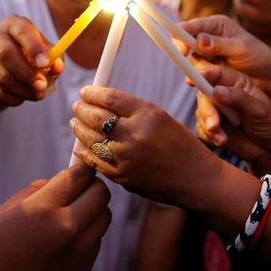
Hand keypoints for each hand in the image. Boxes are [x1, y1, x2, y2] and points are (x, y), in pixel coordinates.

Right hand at [0, 15, 62, 106]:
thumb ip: (55, 57)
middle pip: (6, 53)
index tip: (44, 63)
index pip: (21, 30)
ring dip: (23, 89)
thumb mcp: (47, 51)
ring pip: (3, 76)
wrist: (8, 67)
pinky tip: (25, 96)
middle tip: (42, 84)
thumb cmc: (32, 55)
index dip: (33, 47)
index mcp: (14, 24)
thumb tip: (57, 67)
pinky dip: (15, 98)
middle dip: (26, 72)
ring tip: (38, 94)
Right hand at [0, 164, 111, 270]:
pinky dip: (89, 233)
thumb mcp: (6, 211)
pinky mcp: (84, 268)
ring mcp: (79, 251)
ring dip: (94, 209)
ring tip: (74, 213)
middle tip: (80, 189)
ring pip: (105, 216)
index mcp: (43, 209)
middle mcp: (66, 228)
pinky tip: (67, 239)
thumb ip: (38, 190)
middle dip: (92, 186)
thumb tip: (65, 179)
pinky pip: (97, 240)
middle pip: (101, 193)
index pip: (79, 175)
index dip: (80, 168)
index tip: (77, 169)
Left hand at [70, 86, 217, 206]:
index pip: (111, 98)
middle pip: (96, 117)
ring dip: (79, 128)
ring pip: (90, 139)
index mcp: (148, 115)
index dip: (93, 93)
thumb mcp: (162, 118)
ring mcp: (126, 158)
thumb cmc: (181, 145)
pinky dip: (84, 151)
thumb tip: (102, 102)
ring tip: (75, 121)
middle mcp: (135, 135)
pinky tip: (79, 145)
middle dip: (82, 109)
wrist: (195, 179)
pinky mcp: (122, 176)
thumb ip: (133, 110)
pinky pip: (95, 161)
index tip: (85, 91)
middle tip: (76, 105)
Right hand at [180, 15, 270, 87]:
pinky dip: (195, 76)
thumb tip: (198, 40)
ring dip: (191, 65)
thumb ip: (219, 45)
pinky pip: (194, 70)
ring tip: (199, 73)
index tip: (180, 44)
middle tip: (183, 56)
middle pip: (185, 40)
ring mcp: (206, 53)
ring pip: (189, 57)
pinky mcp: (207, 68)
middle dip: (182, 49)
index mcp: (217, 24)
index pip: (193, 25)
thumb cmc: (258, 57)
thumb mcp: (241, 49)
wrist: (267, 78)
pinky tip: (196, 82)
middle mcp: (209, 36)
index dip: (182, 33)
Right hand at [200, 65, 270, 178]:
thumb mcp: (259, 110)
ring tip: (223, 138)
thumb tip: (217, 90)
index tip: (192, 81)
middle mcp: (223, 94)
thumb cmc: (269, 126)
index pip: (217, 74)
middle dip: (207, 110)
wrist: (269, 151)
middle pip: (203, 94)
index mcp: (237, 83)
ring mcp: (216, 111)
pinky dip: (208, 136)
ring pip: (200, 112)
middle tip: (215, 125)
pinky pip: (200, 129)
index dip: (203, 75)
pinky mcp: (211, 127)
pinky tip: (222, 141)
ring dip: (209, 126)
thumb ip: (239, 99)